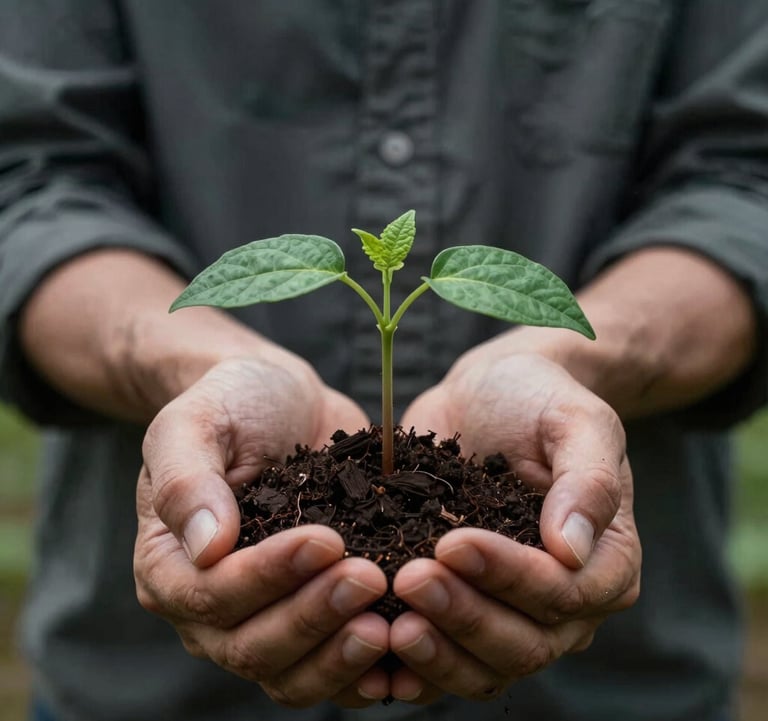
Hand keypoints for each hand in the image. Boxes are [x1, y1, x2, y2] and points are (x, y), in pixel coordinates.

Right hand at [134, 357, 391, 706]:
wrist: (285, 402)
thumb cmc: (232, 405)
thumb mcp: (195, 423)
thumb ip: (186, 479)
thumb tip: (206, 547)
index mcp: (170, 565)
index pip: (210, 594)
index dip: (267, 576)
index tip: (326, 540)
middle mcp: (210, 608)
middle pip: (252, 647)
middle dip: (313, 617)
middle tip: (370, 577)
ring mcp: (264, 618)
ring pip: (292, 673)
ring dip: (341, 654)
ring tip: (392, 621)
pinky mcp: (312, 615)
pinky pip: (332, 665)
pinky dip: (365, 668)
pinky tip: (404, 644)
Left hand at [387, 352, 639, 702]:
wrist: (488, 395)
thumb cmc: (539, 400)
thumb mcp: (576, 420)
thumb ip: (588, 480)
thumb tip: (571, 549)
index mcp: (606, 561)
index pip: (563, 592)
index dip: (509, 576)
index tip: (452, 542)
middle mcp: (566, 603)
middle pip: (523, 643)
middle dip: (464, 616)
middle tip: (410, 578)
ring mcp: (512, 613)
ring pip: (483, 666)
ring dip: (437, 651)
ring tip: (389, 619)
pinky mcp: (465, 609)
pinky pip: (445, 656)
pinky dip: (413, 665)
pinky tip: (373, 645)